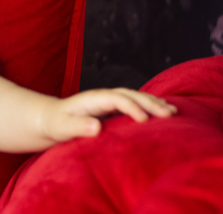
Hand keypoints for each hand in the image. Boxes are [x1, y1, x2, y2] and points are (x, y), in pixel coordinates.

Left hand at [42, 88, 176, 142]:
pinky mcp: (112, 109)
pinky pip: (134, 105)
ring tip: (173, 111)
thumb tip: (95, 127)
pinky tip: (163, 112)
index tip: (145, 121)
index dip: (131, 107)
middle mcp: (103, 97)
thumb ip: (76, 127)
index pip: (116, 99)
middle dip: (150, 102)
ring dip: (154, 103)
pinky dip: (149, 107)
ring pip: (135, 97)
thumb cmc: (55, 124)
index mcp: (92, 99)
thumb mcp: (61, 127)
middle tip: (170, 114)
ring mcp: (108, 102)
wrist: (49, 119)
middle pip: (130, 95)